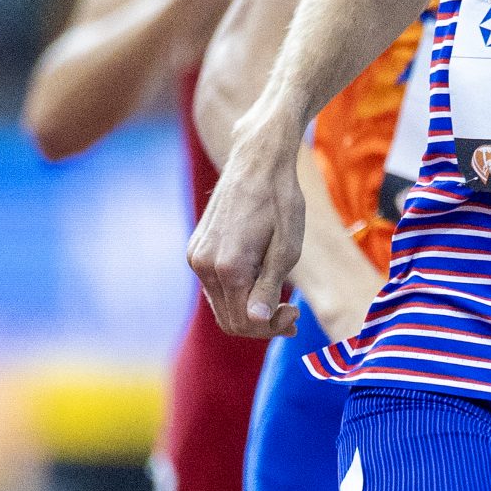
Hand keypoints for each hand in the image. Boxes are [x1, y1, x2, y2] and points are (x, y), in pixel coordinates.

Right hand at [185, 115, 306, 339]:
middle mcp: (203, 264)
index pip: (242, 322)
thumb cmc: (281, 200)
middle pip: (228, 319)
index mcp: (227, 267)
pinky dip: (237, 292)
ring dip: (249, 310)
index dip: (270, 328)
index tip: (295, 314)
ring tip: (282, 300)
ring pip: (220, 304)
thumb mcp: (287, 246)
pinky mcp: (196, 248)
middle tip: (292, 313)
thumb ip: (269, 287)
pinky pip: (215, 285)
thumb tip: (255, 321)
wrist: (257, 162)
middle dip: (261, 324)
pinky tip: (262, 280)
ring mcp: (195, 256)